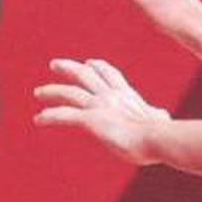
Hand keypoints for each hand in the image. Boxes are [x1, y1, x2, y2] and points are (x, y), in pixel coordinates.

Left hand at [33, 57, 169, 165]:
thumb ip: (157, 116)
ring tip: (38, 92)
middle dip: (69, 68)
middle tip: (55, 64)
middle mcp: (110, 95)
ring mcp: (99, 106)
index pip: (110, 74)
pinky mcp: (90, 120)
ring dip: (51, 91)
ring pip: (69, 92)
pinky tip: (38, 119)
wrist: (157, 138)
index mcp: (127, 95)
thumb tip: (163, 117)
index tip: (90, 62)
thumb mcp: (159, 120)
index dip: (98, 67)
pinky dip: (49, 116)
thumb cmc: (161, 134)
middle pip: (85, 74)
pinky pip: (64, 115)